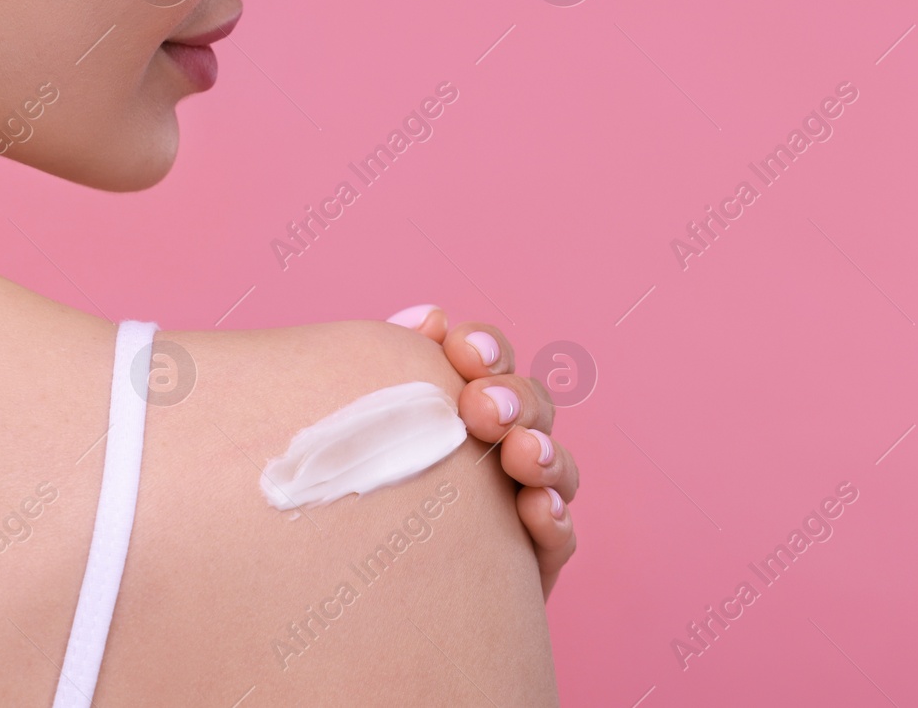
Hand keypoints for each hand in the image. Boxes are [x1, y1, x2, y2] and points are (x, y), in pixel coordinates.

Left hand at [387, 304, 578, 599]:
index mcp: (463, 404)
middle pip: (529, 405)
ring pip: (555, 465)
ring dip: (543, 452)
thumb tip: (428, 316)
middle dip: (512, 399)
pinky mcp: (531, 560)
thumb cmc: (361, 496)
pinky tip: (538, 509)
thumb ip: (398, 370)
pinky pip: (559, 535)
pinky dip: (554, 517)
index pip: (488, 361)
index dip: (484, 348)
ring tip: (522, 455)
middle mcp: (502, 445)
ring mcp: (524, 500)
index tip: (461, 349)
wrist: (357, 600)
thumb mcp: (372, 430)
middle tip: (481, 410)